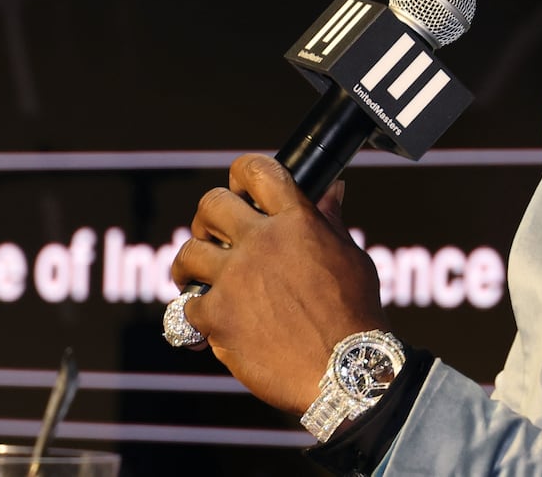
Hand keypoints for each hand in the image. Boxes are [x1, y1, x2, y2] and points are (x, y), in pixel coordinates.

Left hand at [169, 153, 388, 414]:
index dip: (242, 173)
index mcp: (297, 221)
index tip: (239, 189)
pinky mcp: (216, 315)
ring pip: (187, 252)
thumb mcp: (351, 257)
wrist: (344, 370)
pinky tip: (210, 323)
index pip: (257, 171)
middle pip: (211, 204)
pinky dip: (195, 315)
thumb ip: (329, 222)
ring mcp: (235, 278)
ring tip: (197, 278)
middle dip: (208, 217)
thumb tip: (331, 191)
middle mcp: (262, 242)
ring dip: (190, 265)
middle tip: (214, 235)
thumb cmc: (355, 315)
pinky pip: (186, 306)